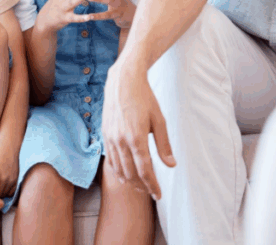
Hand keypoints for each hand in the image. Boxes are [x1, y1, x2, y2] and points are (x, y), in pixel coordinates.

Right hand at [102, 63, 175, 200]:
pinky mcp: (104, 134)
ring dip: (129, 180)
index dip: (152, 186)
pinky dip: (117, 170)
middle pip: (130, 174)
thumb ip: (164, 144)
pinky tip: (124, 173)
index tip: (158, 194)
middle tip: (151, 191)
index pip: (145, 171)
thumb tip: (171, 164)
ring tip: (139, 185)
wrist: (123, 81)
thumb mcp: (159, 120)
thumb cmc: (144, 98)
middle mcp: (121, 141)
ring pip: (118, 169)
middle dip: (141, 186)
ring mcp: (110, 138)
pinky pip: (110, 159)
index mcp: (137, 138)